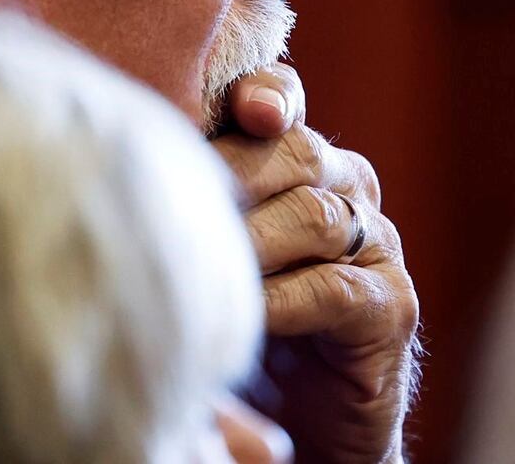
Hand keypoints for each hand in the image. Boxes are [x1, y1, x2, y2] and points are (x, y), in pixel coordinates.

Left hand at [214, 65, 418, 463]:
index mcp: (303, 159)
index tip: (244, 109)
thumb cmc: (239, 320)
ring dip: (252, 243)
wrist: (303, 422)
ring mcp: (376, 247)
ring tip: (202, 267)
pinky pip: (334, 289)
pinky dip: (282, 301)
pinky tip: (244, 314)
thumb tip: (122, 152)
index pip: (284, 101)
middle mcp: (348, 188)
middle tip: (180, 205)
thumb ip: (188, 197)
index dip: (266, 94)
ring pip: (316, 216)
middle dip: (235, 175)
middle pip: (297, 152)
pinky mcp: (391, 309)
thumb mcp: (207, 250)